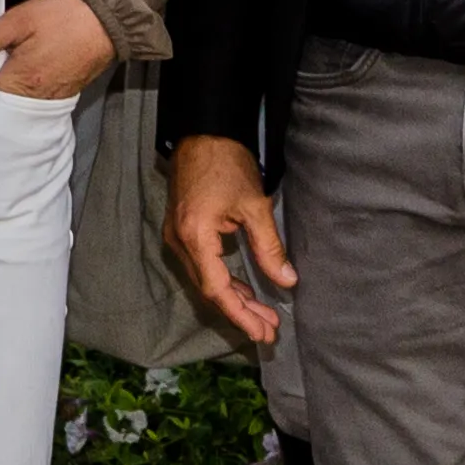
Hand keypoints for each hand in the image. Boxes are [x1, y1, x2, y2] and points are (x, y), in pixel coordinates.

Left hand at [0, 0, 119, 104]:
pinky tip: (27, 62)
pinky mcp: (66, 89)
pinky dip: (29, 81)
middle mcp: (39, 96)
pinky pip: (39, 92)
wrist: (109, 15)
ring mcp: (54, 94)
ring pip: (20, 96)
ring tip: (8, 59)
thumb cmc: (65, 15)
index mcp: (22, 82)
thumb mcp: (16, 21)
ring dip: (10, 82)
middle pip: (1, 98)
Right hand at [165, 133, 291, 348]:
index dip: (240, 313)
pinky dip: (225, 281)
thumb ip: (269, 247)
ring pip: (206, 279)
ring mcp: (177, 236)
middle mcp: (179, 241)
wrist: (203, 134)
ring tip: (263, 316)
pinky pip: (203, 266)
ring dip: (234, 298)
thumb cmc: (226, 164)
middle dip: (241, 311)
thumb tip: (287, 281)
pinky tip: (246, 291)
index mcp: (195, 236)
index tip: (262, 331)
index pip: (216, 288)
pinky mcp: (182, 231)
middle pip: (209, 289)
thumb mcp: (254, 206)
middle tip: (269, 330)